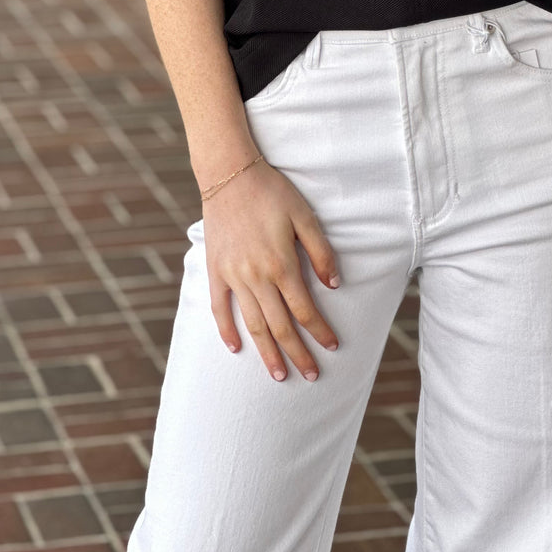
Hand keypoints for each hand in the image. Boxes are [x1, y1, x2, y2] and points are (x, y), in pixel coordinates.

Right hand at [201, 159, 341, 382]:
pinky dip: (226, 331)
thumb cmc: (272, 192)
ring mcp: (233, 276)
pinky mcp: (215, 271)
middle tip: (311, 376)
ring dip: (266, 352)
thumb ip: (321, 252)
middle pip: (280, 326)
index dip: (320, 332)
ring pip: (252, 324)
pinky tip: (236, 349)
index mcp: (281, 264)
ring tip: (278, 375)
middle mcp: (256, 277)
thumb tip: (335, 286)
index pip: (305, 310)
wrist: (229, 174)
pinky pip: (219, 308)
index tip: (332, 348)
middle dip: (297, 354)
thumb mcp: (304, 216)